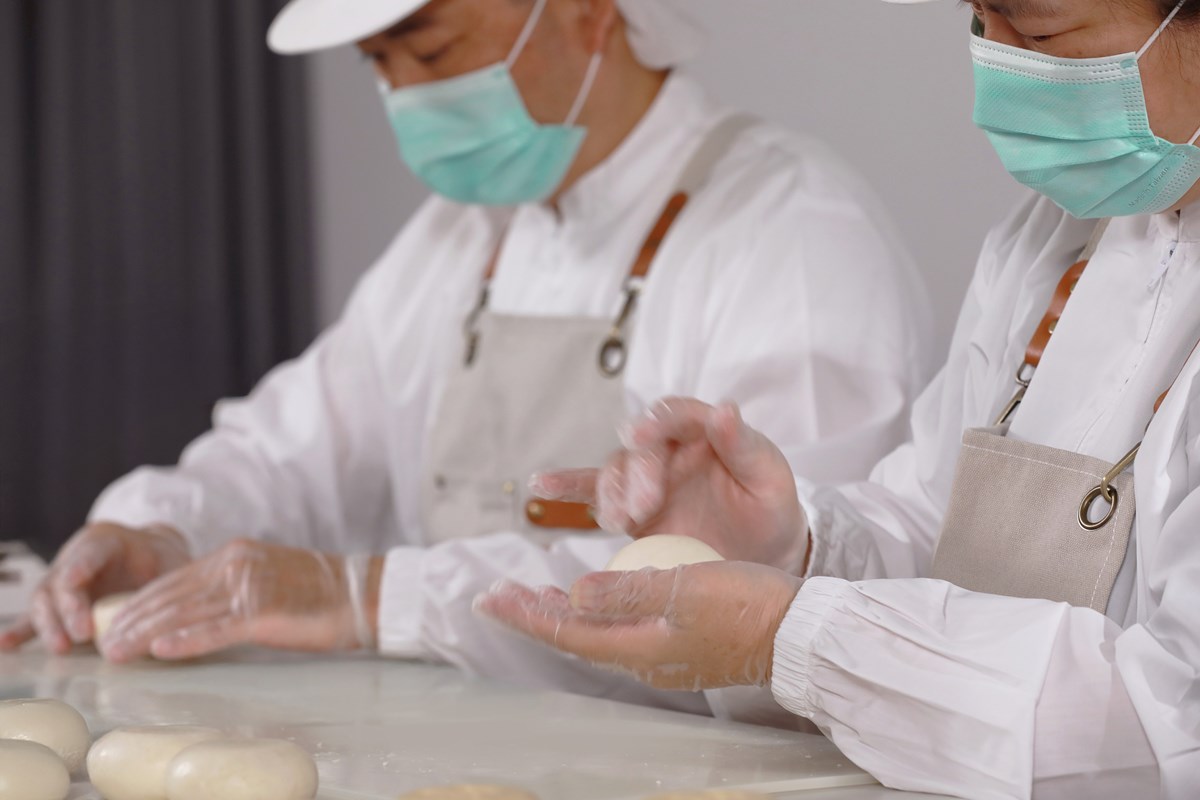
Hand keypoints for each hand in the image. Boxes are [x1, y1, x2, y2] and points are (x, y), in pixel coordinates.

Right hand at [0, 523, 190, 653]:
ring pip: (45, 601)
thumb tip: (164, 616)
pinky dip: (21, 632)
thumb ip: (167, 585)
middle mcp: (75, 558)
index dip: (81, 565)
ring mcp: (61, 581)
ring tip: (61, 647)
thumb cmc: (161, 561)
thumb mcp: (171, 564)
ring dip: (50, 625)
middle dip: (69, 608)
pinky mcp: (55, 605)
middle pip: (63, 581)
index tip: (74, 580)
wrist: (148, 559)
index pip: (90, 551)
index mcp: (106, 540)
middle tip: (82, 633)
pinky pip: (34, 619)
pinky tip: (6, 644)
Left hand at [98, 540, 379, 662]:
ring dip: (146, 634)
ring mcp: (249, 587)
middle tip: (104, 643)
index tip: (114, 623)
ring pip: (185, 613)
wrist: (360, 593)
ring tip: (119, 652)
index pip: (174, 580)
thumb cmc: (319, 593)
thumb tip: (195, 613)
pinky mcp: (263, 612)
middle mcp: (236, 564)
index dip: (139, 604)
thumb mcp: (266, 578)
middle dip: (132, 620)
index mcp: (234, 554)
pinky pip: (216, 630)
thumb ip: (231, 588)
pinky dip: (185, 641)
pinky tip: (161, 651)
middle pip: (172, 595)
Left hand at [476, 561, 802, 690]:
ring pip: (597, 631)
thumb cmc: (748, 608)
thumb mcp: (684, 590)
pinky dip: (598, 607)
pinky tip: (599, 594)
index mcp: (638, 648)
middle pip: (575, 634)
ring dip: (562, 611)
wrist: (800, 633)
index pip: (566, 631)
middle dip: (534, 612)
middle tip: (498, 593)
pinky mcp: (681, 641)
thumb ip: (626, 593)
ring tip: (536, 593)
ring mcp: (663, 652)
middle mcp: (644, 656)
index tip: (488, 596)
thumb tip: (574, 594)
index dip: (525, 613)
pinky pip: (623, 625)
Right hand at [532, 398, 808, 570]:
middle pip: (638, 448)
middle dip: (635, 474)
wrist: (762, 557)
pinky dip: (567, 487)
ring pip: (614, 471)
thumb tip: (725, 407)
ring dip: (610, 494)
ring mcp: (646, 478)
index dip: (655, 421)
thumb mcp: (769, 479)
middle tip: (643, 507)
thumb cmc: (770, 511)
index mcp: (703, 431)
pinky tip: (541, 486)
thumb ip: (744, 445)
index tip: (641, 435)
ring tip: (618, 520)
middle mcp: (669, 449)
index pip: (674, 413)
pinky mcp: (630, 509)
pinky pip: (593, 492)